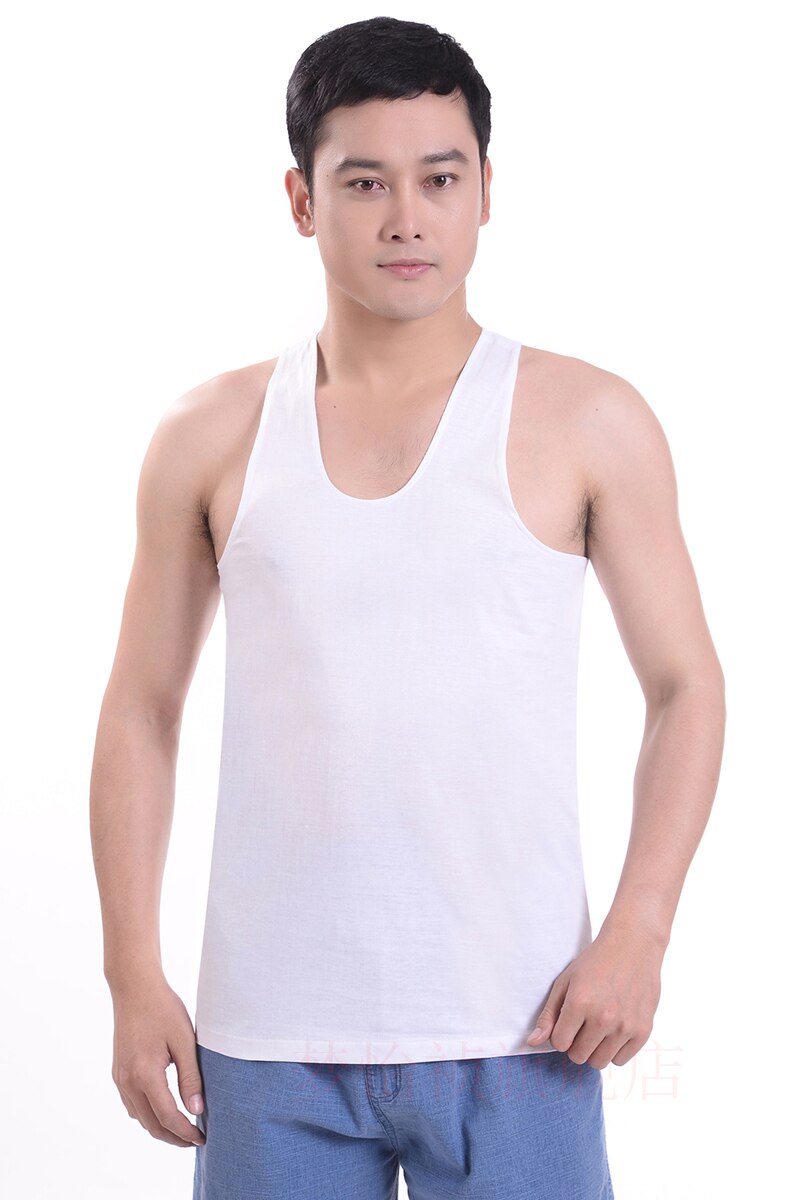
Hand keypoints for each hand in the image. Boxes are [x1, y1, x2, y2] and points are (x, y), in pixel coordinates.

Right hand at [109, 973, 205, 1147]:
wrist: (135, 988)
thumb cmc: (163, 1009)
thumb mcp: (184, 1041)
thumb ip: (191, 1078)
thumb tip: (197, 1110)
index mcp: (145, 1075)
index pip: (168, 1117)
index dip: (186, 1132)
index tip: (202, 1137)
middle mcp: (128, 1081)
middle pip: (151, 1124)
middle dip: (173, 1137)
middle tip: (195, 1140)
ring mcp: (120, 1078)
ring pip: (139, 1118)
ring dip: (160, 1128)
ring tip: (183, 1128)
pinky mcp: (118, 1072)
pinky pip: (131, 1104)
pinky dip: (147, 1115)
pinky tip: (163, 1110)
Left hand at [525, 923, 663, 1068]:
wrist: (633, 945)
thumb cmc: (595, 962)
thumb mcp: (565, 981)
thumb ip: (548, 1014)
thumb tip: (533, 1042)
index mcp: (580, 1003)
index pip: (559, 1043)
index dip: (560, 1033)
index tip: (568, 1020)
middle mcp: (603, 1018)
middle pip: (578, 1056)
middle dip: (575, 1043)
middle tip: (583, 1023)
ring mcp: (625, 1026)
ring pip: (598, 1062)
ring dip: (594, 1049)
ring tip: (598, 1027)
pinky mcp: (643, 1031)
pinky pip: (620, 1060)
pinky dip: (614, 1050)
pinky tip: (614, 1029)